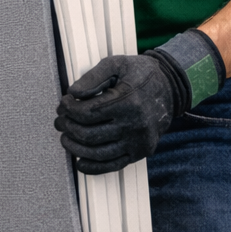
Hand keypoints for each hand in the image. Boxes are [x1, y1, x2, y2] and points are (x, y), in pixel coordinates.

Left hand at [54, 53, 190, 174]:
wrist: (170, 88)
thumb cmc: (140, 74)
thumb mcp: (117, 64)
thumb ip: (93, 76)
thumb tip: (73, 93)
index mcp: (128, 100)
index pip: (87, 112)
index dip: (69, 109)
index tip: (63, 104)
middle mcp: (135, 124)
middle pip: (89, 134)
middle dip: (68, 127)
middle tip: (60, 120)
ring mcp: (138, 141)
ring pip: (97, 153)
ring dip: (75, 147)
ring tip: (66, 137)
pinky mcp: (140, 152)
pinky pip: (113, 166)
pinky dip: (93, 167)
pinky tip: (80, 161)